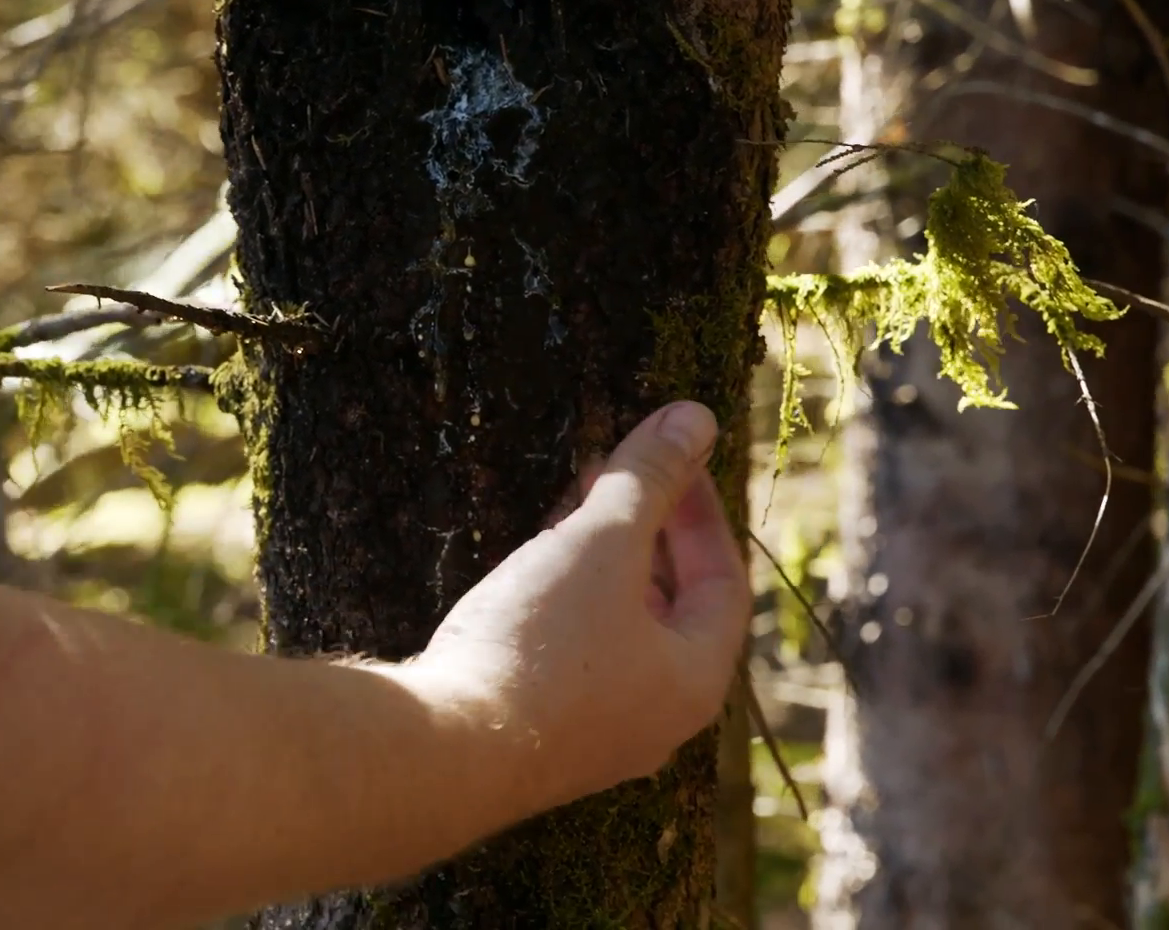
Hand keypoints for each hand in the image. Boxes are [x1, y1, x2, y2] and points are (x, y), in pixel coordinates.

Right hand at [407, 402, 749, 812]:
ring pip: (615, 630)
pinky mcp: (537, 738)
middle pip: (669, 607)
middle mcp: (656, 718)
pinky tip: (525, 569)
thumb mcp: (599, 543)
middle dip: (643, 531)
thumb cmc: (538, 647)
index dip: (700, 508)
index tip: (670, 456)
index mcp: (693, 679)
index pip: (722, 580)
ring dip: (598, 564)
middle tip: (613, 474)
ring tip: (566, 509)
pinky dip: (562, 603)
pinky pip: (570, 656)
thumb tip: (695, 416)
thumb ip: (648, 478)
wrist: (445, 752)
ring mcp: (595, 736)